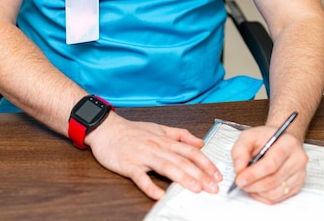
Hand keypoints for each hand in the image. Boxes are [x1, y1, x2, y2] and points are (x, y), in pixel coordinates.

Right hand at [86, 111, 222, 199]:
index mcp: (164, 140)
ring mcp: (142, 156)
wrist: (106, 128)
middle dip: (200, 174)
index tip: (217, 175)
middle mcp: (156, 147)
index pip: (190, 151)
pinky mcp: (128, 165)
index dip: (205, 163)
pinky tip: (158, 195)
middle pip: (181, 160)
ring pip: (166, 166)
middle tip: (213, 187)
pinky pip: (140, 176)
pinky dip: (149, 186)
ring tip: (195, 188)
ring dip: (182, 178)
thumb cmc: (132, 130)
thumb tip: (199, 142)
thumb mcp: (158, 128)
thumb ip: (180, 135)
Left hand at [230, 125, 307, 203]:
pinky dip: (263, 196)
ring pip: (275, 192)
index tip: (239, 178)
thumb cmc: (266, 138)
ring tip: (247, 184)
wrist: (280, 140)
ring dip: (257, 191)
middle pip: (273, 180)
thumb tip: (239, 169)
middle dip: (253, 184)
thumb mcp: (249, 136)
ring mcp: (299, 174)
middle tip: (240, 183)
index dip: (253, 174)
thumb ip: (240, 150)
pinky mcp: (297, 185)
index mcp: (288, 143)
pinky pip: (278, 198)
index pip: (271, 164)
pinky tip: (256, 188)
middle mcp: (298, 159)